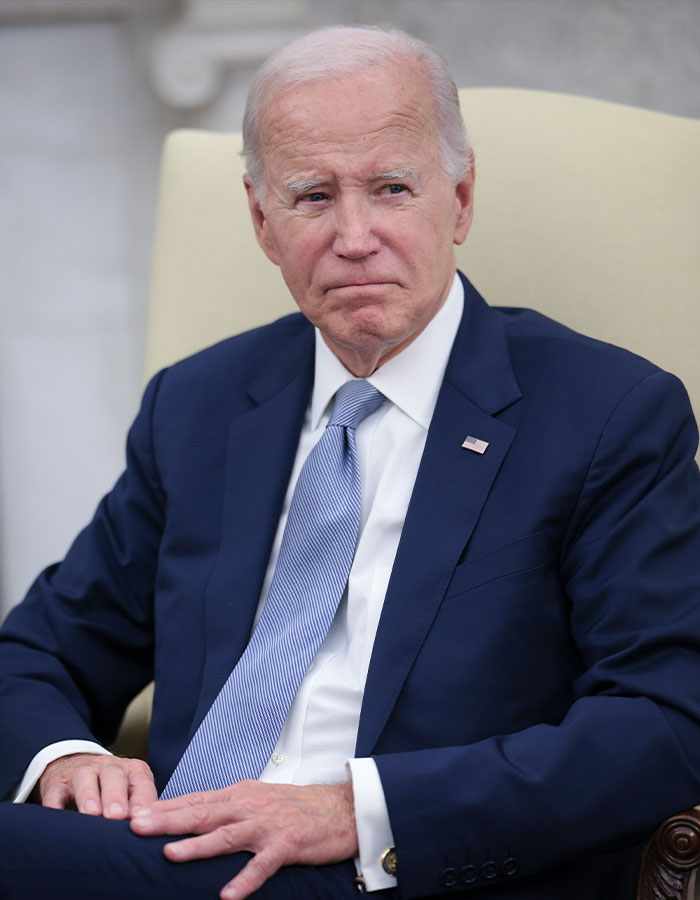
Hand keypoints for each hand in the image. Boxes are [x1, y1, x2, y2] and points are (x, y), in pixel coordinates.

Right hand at [38, 753, 157, 818]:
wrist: (75, 767)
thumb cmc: (112, 790)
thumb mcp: (131, 792)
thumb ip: (140, 810)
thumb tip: (149, 834)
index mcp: (132, 771)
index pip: (141, 782)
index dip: (142, 799)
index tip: (141, 817)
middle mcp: (108, 767)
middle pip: (114, 776)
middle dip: (116, 796)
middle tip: (117, 816)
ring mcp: (81, 773)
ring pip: (85, 778)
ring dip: (89, 796)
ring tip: (92, 814)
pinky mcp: (56, 783)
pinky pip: (55, 792)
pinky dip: (55, 805)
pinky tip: (58, 817)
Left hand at [130, 780, 358, 898]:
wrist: (341, 808)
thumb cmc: (297, 806)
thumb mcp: (258, 798)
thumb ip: (228, 806)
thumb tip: (192, 814)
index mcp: (240, 794)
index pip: (196, 799)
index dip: (165, 807)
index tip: (134, 813)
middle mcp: (249, 806)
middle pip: (202, 813)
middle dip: (167, 821)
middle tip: (136, 827)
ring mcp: (267, 825)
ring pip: (227, 836)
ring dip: (197, 846)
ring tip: (170, 855)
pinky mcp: (287, 844)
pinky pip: (263, 865)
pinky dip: (244, 880)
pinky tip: (227, 896)